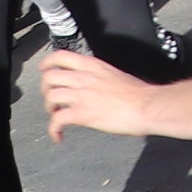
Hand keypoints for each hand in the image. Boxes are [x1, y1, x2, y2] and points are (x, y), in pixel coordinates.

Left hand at [37, 46, 159, 140]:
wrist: (147, 106)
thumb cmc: (139, 94)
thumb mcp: (116, 74)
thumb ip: (100, 76)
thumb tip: (95, 84)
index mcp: (93, 66)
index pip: (61, 56)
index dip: (47, 63)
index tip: (44, 69)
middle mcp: (84, 78)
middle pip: (49, 77)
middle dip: (45, 89)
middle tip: (51, 97)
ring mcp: (82, 95)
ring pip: (50, 97)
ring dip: (49, 108)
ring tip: (57, 115)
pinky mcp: (82, 114)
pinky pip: (56, 121)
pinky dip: (53, 130)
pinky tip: (59, 135)